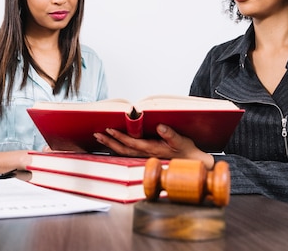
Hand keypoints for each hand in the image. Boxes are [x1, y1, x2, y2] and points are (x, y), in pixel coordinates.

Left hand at [94, 124, 214, 168]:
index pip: (132, 143)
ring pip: (123, 151)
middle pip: (123, 149)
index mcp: (152, 149)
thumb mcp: (181, 140)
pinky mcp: (144, 155)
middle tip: (97, 134)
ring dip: (110, 144)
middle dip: (109, 142)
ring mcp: (143, 156)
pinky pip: (126, 152)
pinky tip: (110, 143)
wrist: (191, 161)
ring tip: (99, 137)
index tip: (109, 129)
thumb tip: (160, 127)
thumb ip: (171, 134)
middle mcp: (145, 154)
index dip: (120, 137)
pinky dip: (117, 147)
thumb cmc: (185, 149)